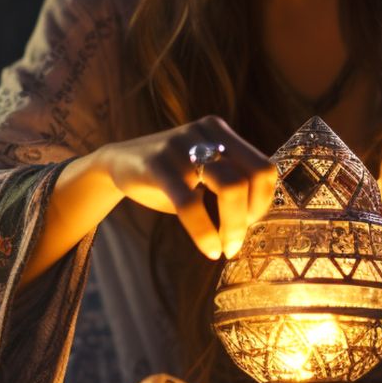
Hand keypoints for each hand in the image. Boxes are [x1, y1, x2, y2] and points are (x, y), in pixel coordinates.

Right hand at [99, 115, 277, 260]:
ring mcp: (183, 144)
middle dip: (250, 216)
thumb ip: (230, 184)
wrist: (118, 163)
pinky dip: (204, 232)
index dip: (263, 201)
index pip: (264, 167)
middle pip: (252, 175)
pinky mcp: (158, 164)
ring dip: (233, 226)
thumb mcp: (202, 172)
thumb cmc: (170, 177)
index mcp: (221, 133)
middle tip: (237, 242)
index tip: (249, 224)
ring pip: (230, 185)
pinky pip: (190, 202)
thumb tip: (257, 221)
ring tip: (225, 248)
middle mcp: (206, 133)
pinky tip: (209, 250)